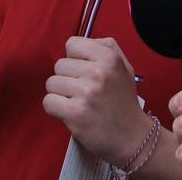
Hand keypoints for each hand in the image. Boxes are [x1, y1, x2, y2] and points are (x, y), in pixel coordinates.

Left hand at [42, 36, 151, 165]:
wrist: (133, 137)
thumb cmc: (123, 101)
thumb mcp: (124, 66)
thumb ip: (105, 47)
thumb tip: (78, 44)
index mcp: (109, 57)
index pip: (72, 44)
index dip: (75, 58)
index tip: (84, 71)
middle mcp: (98, 72)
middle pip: (59, 65)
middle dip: (67, 78)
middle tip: (82, 91)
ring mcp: (86, 93)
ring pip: (51, 83)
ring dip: (60, 94)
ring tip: (76, 102)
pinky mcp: (75, 113)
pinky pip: (48, 101)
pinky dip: (55, 108)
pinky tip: (70, 112)